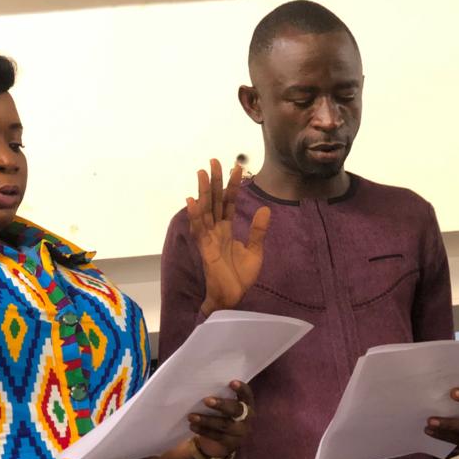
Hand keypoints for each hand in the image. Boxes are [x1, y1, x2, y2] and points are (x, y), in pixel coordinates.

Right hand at [186, 159, 269, 314]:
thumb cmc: (240, 277)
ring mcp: (208, 239)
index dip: (232, 186)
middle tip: (214, 160)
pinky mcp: (205, 249)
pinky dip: (195, 215)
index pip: (229, 203)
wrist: (233, 298)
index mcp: (226, 230)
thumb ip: (258, 230)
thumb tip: (266, 208)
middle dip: (214, 181)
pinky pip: (199, 229)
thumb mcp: (255, 251)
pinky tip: (192, 200)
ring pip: (205, 211)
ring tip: (202, 173)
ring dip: (203, 191)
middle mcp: (216, 231)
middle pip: (214, 201)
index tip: (235, 167)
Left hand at [188, 380, 253, 458]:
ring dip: (206, 420)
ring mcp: (240, 432)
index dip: (241, 389)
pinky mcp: (231, 443)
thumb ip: (220, 397)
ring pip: (225, 425)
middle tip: (206, 400)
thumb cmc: (221, 415)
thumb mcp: (224, 406)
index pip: (247, 395)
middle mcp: (247, 418)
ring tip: (192, 416)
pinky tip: (193, 426)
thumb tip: (201, 385)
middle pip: (236, 410)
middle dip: (222, 405)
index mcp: (247, 404)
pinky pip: (217, 436)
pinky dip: (203, 431)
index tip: (231, 382)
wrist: (221, 442)